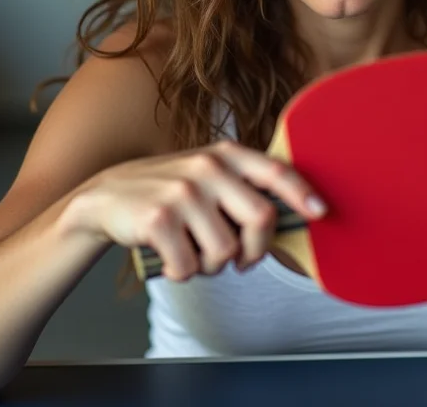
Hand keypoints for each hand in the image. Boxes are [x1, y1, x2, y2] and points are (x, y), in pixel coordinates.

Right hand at [66, 140, 326, 280]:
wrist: (106, 196)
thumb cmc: (171, 191)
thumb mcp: (208, 176)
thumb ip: (244, 190)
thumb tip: (291, 217)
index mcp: (226, 155)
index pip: (275, 172)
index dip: (302, 193)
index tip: (320, 212)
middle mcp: (208, 167)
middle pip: (260, 219)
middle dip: (255, 251)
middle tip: (241, 259)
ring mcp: (183, 191)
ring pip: (225, 251)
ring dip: (212, 265)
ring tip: (194, 250)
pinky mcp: (158, 218)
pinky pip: (191, 267)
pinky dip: (184, 272)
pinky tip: (171, 256)